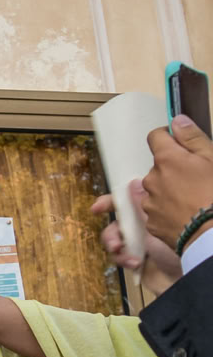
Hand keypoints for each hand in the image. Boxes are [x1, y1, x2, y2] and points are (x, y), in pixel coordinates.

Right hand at [93, 191, 181, 283]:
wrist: (190, 273)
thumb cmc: (181, 244)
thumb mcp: (160, 221)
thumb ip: (142, 204)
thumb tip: (132, 183)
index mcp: (149, 214)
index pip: (126, 202)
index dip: (109, 202)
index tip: (96, 208)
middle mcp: (142, 227)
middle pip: (115, 223)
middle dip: (110, 231)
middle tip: (112, 241)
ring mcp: (138, 244)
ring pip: (113, 241)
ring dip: (113, 245)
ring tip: (119, 249)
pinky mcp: (134, 259)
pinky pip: (119, 257)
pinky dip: (124, 259)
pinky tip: (135, 262)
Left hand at [143, 117, 212, 252]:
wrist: (212, 235)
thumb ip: (193, 138)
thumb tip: (177, 121)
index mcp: (166, 159)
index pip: (155, 137)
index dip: (168, 137)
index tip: (180, 142)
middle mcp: (151, 179)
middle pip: (159, 166)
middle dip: (174, 168)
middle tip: (197, 177)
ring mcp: (149, 202)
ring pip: (157, 189)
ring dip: (171, 190)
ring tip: (194, 199)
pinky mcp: (151, 223)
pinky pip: (158, 210)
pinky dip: (169, 210)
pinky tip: (187, 214)